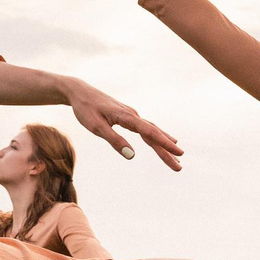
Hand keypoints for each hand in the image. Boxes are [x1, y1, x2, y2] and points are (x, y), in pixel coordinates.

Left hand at [61, 76, 183, 169]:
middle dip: (167, 151)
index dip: (164, 144)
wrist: (80, 92)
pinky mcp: (128, 117)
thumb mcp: (97, 127)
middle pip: (154, 135)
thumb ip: (115, 140)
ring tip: (177, 156)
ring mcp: (132, 116)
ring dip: (164, 144)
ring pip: (152, 131)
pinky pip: (146, 128)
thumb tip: (132, 156)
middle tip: (179, 167)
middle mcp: (133, 115)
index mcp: (127, 117)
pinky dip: (156, 136)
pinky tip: (162, 140)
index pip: (150, 133)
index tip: (178, 153)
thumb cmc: (86, 109)